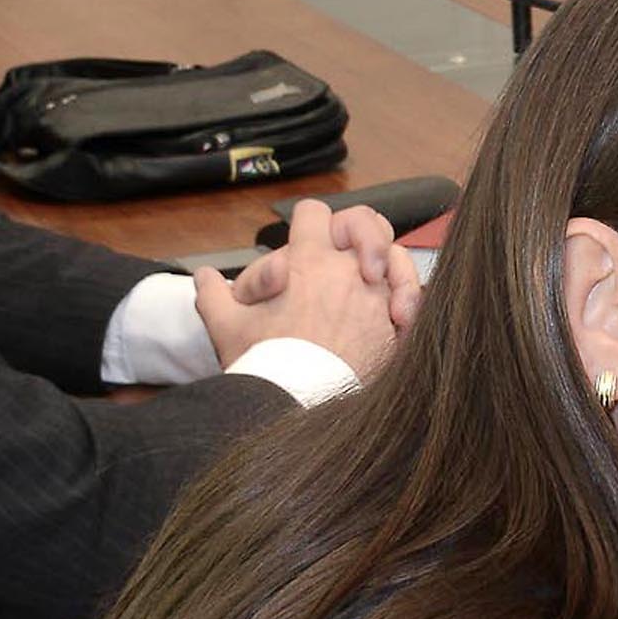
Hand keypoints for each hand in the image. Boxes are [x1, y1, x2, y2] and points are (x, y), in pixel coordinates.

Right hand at [193, 199, 414, 376]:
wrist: (298, 405)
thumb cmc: (265, 365)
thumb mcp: (227, 327)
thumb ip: (214, 296)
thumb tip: (204, 276)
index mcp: (306, 262)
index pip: (313, 213)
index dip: (309, 224)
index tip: (308, 246)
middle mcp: (346, 272)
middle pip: (365, 222)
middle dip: (359, 232)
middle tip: (351, 257)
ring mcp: (375, 297)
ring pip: (396, 256)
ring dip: (387, 263)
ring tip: (373, 283)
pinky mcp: (394, 326)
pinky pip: (413, 297)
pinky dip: (408, 299)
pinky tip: (398, 313)